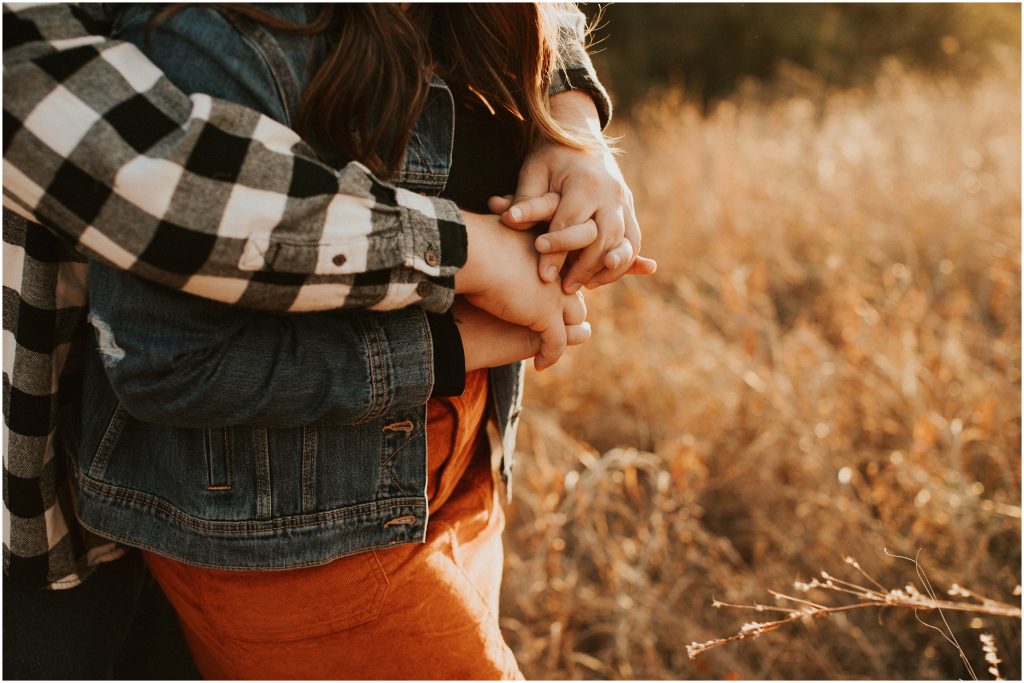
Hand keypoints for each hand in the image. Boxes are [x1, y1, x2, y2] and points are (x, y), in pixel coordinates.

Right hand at [454, 211, 587, 370]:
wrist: (470, 251)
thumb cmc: (471, 240)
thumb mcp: (492, 235)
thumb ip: (499, 239)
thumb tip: (487, 231)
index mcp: (548, 247)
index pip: (561, 270)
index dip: (554, 287)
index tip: (540, 299)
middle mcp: (559, 268)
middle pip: (574, 294)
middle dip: (567, 312)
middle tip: (550, 326)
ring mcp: (557, 291)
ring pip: (575, 319)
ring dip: (564, 335)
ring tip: (549, 348)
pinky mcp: (548, 314)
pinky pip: (557, 342)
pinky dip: (549, 355)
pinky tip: (539, 364)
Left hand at [491, 90, 656, 292]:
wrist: (579, 136)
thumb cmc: (549, 157)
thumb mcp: (532, 171)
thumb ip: (525, 198)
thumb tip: (510, 221)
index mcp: (585, 182)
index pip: (571, 223)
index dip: (556, 251)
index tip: (543, 275)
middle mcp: (610, 193)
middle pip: (603, 238)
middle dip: (584, 266)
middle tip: (564, 287)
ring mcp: (624, 202)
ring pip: (624, 244)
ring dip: (606, 270)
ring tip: (583, 286)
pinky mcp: (629, 210)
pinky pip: (633, 242)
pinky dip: (621, 263)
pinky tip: (601, 276)